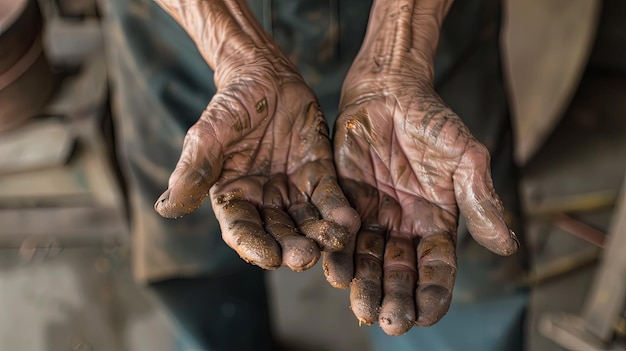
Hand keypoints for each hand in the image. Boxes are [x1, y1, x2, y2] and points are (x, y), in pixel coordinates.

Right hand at [153, 0, 359, 271]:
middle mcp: (264, 202)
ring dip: (320, 235)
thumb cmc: (228, 106)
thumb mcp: (207, 137)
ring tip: (334, 242)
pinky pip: (329, 196)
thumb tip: (165, 209)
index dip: (254, 246)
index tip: (268, 257)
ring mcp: (292, 189)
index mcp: (234, 198)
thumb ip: (193, 172)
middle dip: (292, 247)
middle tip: (305, 257)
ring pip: (306, 221)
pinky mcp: (318, 174)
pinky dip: (338, 210)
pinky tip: (349, 221)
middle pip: (278, 233)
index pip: (242, 231)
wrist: (263, 76)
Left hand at [327, 71, 518, 334]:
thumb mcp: (465, 157)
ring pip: (367, 260)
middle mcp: (402, 228)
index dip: (432, 293)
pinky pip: (339, 234)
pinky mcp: (342, 201)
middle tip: (390, 323)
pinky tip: (334, 272)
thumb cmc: (433, 121)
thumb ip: (481, 199)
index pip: (436, 268)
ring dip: (364, 286)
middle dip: (395, 299)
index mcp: (436, 223)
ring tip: (361, 307)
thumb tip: (506, 245)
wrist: (389, 91)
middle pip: (399, 272)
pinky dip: (338, 253)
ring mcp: (371, 217)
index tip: (426, 315)